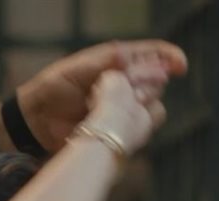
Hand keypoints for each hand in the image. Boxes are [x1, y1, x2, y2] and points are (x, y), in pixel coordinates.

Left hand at [16, 40, 186, 152]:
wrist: (38, 121)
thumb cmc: (53, 88)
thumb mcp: (76, 70)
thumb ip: (105, 62)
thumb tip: (129, 55)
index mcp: (118, 62)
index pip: (155, 55)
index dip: (171, 58)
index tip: (180, 65)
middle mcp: (126, 83)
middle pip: (158, 81)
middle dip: (147, 84)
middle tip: (126, 89)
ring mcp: (125, 106)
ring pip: (154, 105)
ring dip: (140, 106)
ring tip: (114, 107)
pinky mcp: (121, 127)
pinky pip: (144, 127)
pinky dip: (137, 124)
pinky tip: (117, 122)